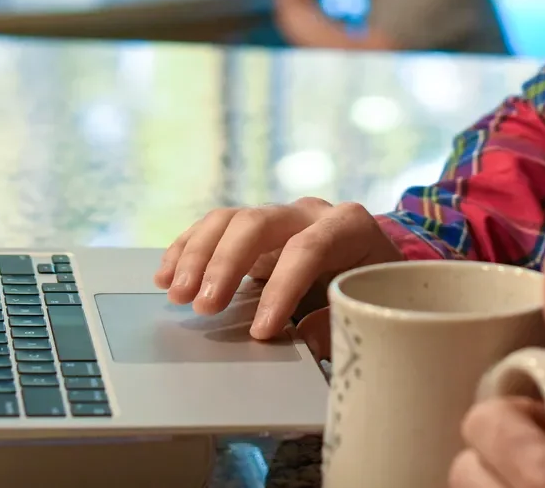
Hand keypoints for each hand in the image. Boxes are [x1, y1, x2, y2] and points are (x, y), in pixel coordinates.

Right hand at [153, 197, 402, 338]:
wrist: (378, 264)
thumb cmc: (377, 290)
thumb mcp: (374, 305)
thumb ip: (343, 320)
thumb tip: (304, 334)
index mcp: (349, 225)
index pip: (309, 248)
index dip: (281, 289)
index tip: (260, 332)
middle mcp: (311, 212)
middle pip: (259, 223)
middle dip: (227, 264)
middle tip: (205, 307)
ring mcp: (279, 215)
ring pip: (229, 220)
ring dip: (197, 256)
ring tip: (177, 295)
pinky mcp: (254, 228)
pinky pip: (213, 228)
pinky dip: (186, 249)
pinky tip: (166, 276)